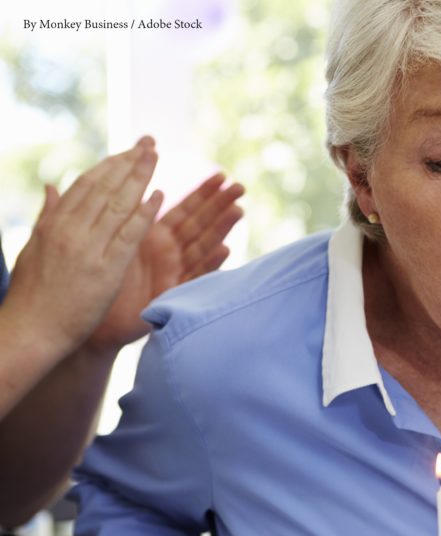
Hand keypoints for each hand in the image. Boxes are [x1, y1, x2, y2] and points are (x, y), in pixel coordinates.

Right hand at [3, 139, 161, 360]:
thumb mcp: (34, 248)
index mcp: (54, 224)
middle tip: (150, 143)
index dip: (110, 165)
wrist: (30, 331)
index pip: (86, 185)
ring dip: (140, 177)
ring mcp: (88, 249)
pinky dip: (143, 214)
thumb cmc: (32, 295)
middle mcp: (70, 231)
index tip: (128, 151)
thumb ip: (48, 216)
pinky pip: (128, 236)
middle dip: (129, 162)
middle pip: (105, 187)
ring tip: (157, 157)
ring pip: (118, 204)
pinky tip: (158, 196)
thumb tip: (51, 186)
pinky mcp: (105, 270)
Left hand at [87, 173, 244, 350]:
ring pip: (202, 246)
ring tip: (238, 210)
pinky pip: (194, 276)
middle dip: (219, 205)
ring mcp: (173, 273)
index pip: (183, 210)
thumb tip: (67, 184)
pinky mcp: (173, 294)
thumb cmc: (95, 283)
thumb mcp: (102, 241)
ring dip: (220, 228)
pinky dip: (210, 263)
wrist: (92, 322)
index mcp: (152, 237)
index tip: (221, 174)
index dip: (202, 193)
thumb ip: (107, 215)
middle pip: (199, 225)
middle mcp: (167, 253)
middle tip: (239, 186)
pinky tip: (224, 249)